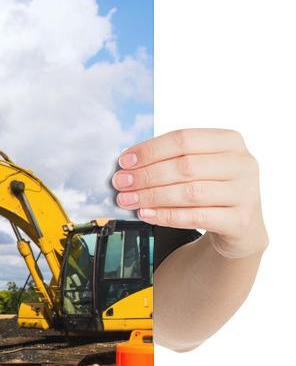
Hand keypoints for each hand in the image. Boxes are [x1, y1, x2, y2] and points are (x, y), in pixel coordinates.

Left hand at [112, 128, 267, 259]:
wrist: (242, 227)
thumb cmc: (212, 189)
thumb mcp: (199, 167)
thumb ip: (170, 160)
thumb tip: (128, 164)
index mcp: (230, 141)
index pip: (184, 139)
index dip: (150, 150)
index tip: (124, 161)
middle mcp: (243, 164)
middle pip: (185, 166)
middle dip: (146, 175)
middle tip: (121, 183)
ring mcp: (245, 193)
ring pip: (190, 192)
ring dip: (152, 196)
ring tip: (127, 200)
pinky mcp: (240, 220)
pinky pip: (196, 217)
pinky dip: (166, 215)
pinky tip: (146, 214)